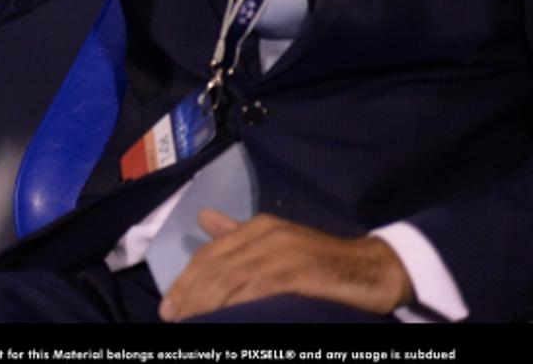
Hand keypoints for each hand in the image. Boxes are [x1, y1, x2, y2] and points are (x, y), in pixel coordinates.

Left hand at [158, 210, 413, 321]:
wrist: (374, 268)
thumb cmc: (322, 261)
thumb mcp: (276, 243)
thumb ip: (239, 235)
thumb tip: (204, 218)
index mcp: (257, 226)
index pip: (209, 255)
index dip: (185, 281)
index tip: (169, 307)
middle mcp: (265, 233)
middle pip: (215, 268)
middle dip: (190, 296)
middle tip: (173, 320)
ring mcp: (282, 251)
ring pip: (231, 279)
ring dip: (207, 304)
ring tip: (193, 324)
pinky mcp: (299, 271)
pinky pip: (258, 289)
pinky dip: (236, 306)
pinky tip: (224, 320)